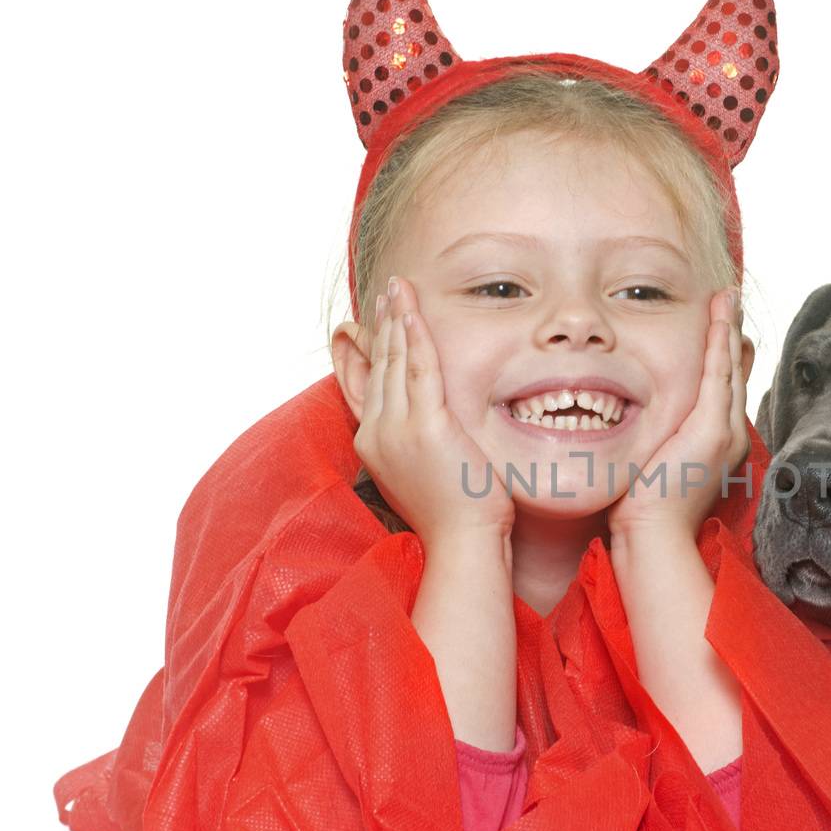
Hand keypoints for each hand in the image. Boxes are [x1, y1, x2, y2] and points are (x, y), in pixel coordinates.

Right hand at [353, 276, 514, 544]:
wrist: (463, 542)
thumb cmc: (455, 515)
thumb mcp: (424, 474)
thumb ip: (416, 444)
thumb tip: (428, 427)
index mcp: (373, 443)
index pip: (366, 383)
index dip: (367, 347)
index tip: (369, 320)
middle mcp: (377, 432)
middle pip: (378, 365)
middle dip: (383, 324)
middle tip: (388, 290)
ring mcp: (397, 428)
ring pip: (394, 361)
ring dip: (396, 319)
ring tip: (398, 288)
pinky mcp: (426, 425)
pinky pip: (419, 368)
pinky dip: (415, 335)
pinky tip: (413, 312)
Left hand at [607, 287, 749, 540]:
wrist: (652, 535)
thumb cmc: (642, 508)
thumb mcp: (652, 462)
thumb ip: (654, 437)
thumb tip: (638, 418)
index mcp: (717, 442)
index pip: (726, 386)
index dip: (724, 353)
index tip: (720, 324)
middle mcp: (730, 434)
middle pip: (735, 371)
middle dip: (731, 333)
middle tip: (728, 298)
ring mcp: (725, 431)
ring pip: (730, 368)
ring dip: (728, 329)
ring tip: (726, 297)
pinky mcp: (713, 430)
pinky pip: (719, 376)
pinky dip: (720, 344)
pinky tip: (719, 319)